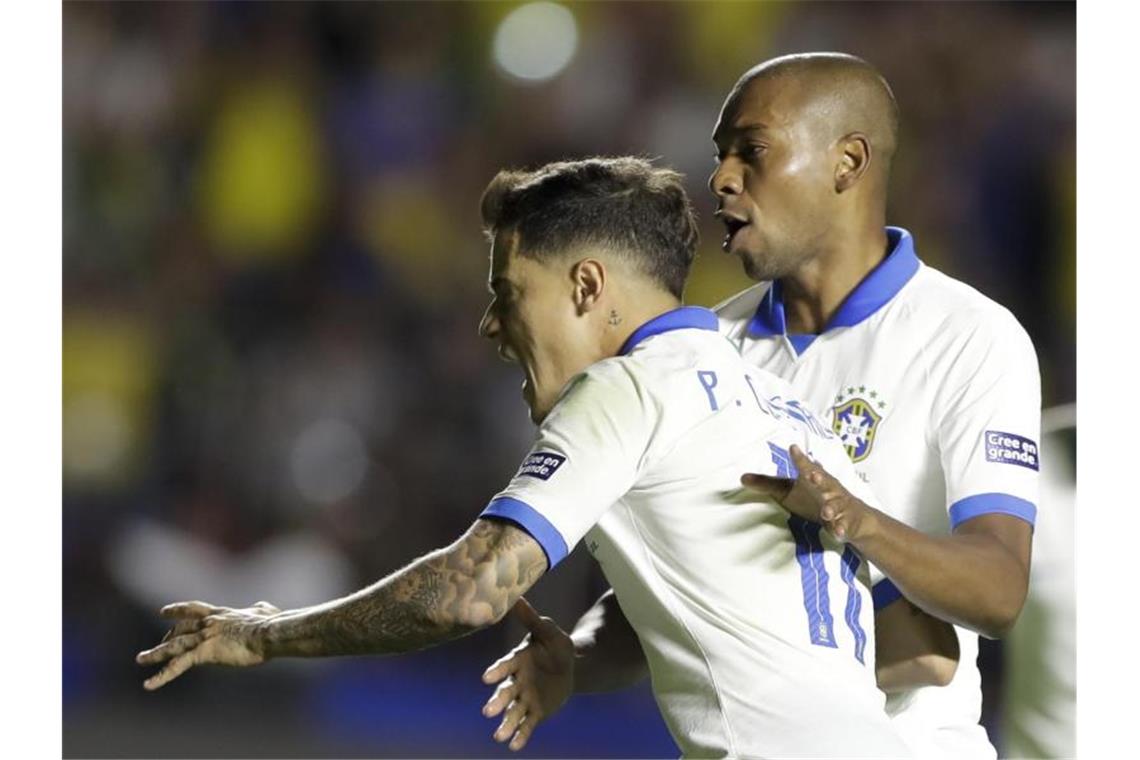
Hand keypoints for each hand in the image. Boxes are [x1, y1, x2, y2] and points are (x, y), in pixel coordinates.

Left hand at [136, 600, 280, 690]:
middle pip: (180, 629)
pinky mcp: (204, 653)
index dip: (177, 610)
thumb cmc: (271, 623)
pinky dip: (161, 676)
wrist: (269, 632)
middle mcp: (208, 624)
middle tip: (158, 646)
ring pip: (173, 646)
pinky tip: (148, 685)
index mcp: (221, 614)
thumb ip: (259, 608)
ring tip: (140, 659)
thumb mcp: (264, 611)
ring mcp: (204, 638)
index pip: (193, 610)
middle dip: (167, 638)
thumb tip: (262, 607)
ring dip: (155, 654)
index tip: (164, 611)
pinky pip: (177, 666)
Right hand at [481, 597, 574, 750]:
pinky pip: (527, 725)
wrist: (572, 666)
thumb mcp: (548, 631)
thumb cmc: (556, 645)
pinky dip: (520, 736)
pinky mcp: (535, 712)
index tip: (486, 678)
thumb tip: (517, 597)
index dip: (497, 671)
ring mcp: (525, 698)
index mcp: (517, 660)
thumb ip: (533, 620)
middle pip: (505, 692)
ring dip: (505, 724)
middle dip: (497, 701)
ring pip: (513, 712)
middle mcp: (517, 681)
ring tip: (499, 736)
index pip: (505, 666)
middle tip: (488, 711)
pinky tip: (514, 746)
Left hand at [741, 444, 869, 540]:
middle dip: (820, 478)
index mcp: (814, 478)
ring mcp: (839, 505)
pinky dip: (841, 529)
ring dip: (831, 508)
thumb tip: (742, 478)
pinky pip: (843, 526)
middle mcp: (828, 489)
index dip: (800, 458)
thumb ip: (768, 484)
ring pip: (836, 505)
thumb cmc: (814, 497)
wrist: (852, 515)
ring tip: (825, 512)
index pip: (806, 466)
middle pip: (825, 482)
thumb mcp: (788, 490)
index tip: (793, 449)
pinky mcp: (845, 522)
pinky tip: (838, 532)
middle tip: (813, 474)